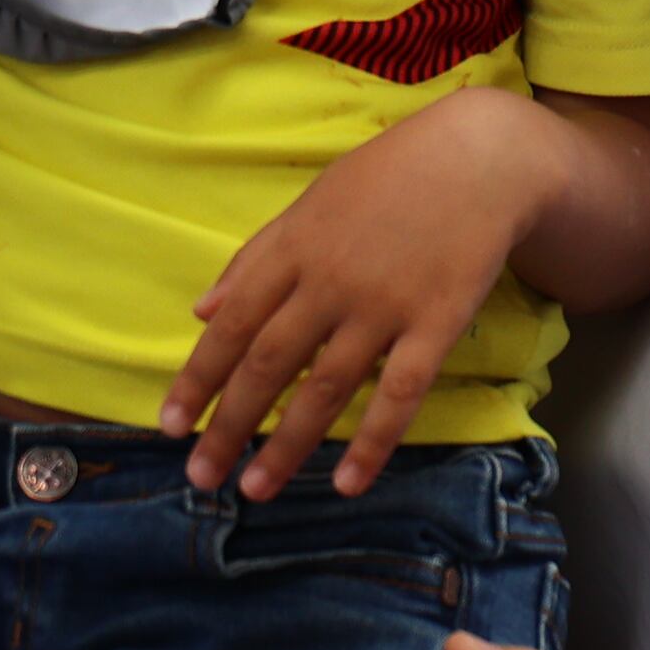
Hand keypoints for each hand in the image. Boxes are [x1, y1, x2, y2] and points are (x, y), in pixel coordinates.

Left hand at [169, 84, 563, 496]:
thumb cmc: (391, 177)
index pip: (232, 326)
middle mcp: (329, 283)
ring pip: (325, 389)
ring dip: (285, 445)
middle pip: (267, 365)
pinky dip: (372, 443)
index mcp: (294, 250)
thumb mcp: (312, 203)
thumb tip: (201, 311)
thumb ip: (256, 259)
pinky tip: (346, 483)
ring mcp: (384, 306)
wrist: (480, 158)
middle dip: (228, 426)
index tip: (169, 425)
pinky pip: (398, 394)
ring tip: (255, 490)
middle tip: (200, 477)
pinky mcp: (436, 325)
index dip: (197, 379)